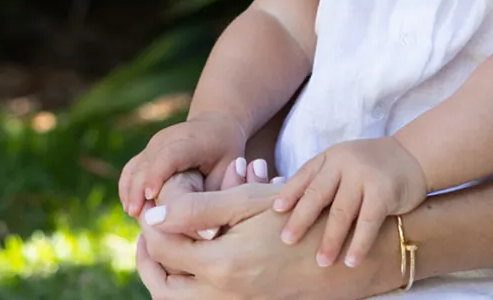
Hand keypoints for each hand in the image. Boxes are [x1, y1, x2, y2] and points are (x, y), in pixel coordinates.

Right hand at [121, 112, 246, 217]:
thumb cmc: (226, 152)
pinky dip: (128, 189)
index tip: (148, 198)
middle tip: (140, 221)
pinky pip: (130, 171)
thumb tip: (207, 235)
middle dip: (139, 192)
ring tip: (136, 217)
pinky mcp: (146, 152)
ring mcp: (154, 144)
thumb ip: (216, 198)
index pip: (168, 156)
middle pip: (146, 165)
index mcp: (192, 140)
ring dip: (131, 193)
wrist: (217, 125)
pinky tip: (133, 209)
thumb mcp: (230, 170)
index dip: (157, 175)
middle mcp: (168, 138)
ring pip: (134, 169)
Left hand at [137, 186, 402, 299]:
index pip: (164, 248)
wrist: (345, 252)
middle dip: (148, 260)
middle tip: (147, 233)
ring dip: (166, 274)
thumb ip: (200, 208)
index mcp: (222, 265)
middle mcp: (223, 294)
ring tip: (167, 245)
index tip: (154, 204)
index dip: (152, 223)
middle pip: (162, 287)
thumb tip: (153, 215)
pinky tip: (198, 256)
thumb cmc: (302, 216)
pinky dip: (189, 283)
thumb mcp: (252, 202)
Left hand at [272, 137, 426, 267]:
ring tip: (321, 262)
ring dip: (330, 239)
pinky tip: (352, 261)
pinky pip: (368, 221)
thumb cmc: (370, 167)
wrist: (412, 156)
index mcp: (331, 158)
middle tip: (287, 241)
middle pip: (318, 193)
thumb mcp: (343, 164)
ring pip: (342, 211)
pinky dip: (359, 243)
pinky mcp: (384, 190)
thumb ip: (322, 181)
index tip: (276, 212)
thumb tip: (284, 211)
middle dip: (301, 219)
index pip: (305, 176)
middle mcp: (345, 162)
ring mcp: (365, 175)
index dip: (290, 194)